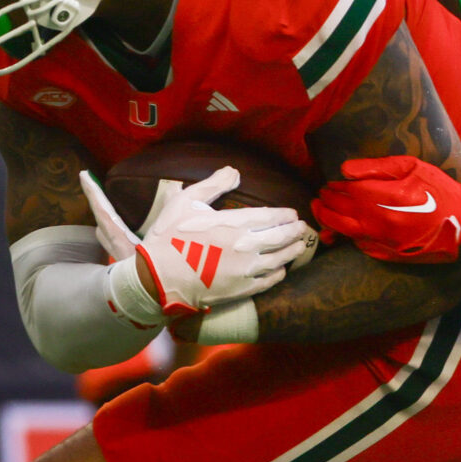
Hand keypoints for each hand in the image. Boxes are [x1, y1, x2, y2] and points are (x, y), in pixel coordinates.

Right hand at [80, 166, 311, 319]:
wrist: (158, 278)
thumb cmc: (169, 237)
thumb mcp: (185, 202)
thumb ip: (213, 185)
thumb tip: (234, 171)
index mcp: (234, 224)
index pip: (270, 217)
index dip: (284, 215)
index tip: (292, 214)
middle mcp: (245, 247)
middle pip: (280, 237)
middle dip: (294, 231)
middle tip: (302, 228)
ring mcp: (245, 271)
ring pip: (279, 260)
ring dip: (292, 252)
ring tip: (299, 246)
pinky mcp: (241, 290)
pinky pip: (268, 281)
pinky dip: (279, 274)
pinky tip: (281, 270)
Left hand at [311, 156, 460, 264]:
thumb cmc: (440, 193)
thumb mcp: (414, 168)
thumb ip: (377, 168)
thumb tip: (345, 170)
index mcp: (386, 196)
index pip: (348, 189)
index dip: (336, 185)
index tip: (331, 182)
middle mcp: (379, 221)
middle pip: (339, 210)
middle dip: (326, 201)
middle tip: (321, 194)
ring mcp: (381, 240)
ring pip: (342, 230)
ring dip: (326, 219)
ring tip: (319, 210)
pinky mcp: (385, 254)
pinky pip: (357, 244)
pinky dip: (344, 235)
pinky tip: (338, 229)